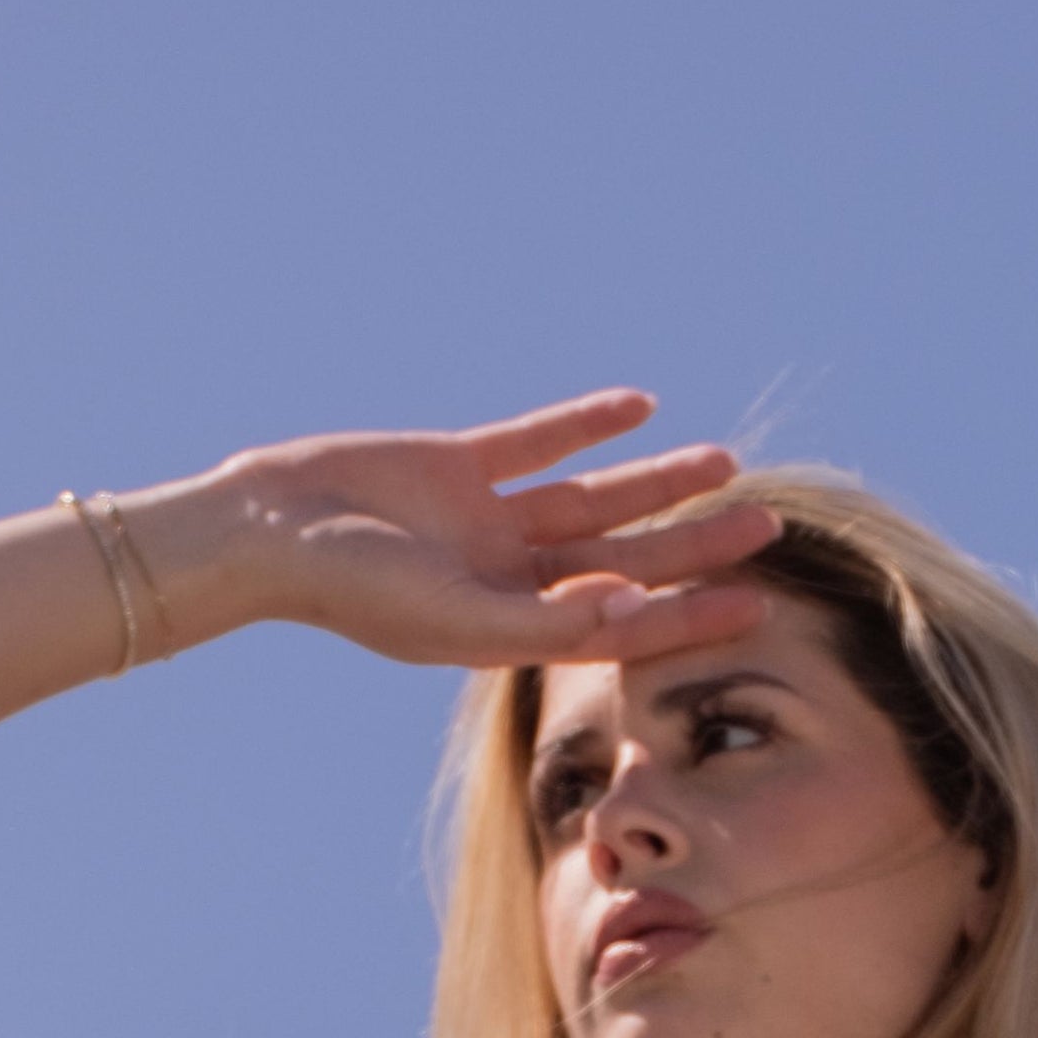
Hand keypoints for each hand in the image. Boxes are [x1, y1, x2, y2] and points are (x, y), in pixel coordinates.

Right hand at [211, 394, 778, 667]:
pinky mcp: (460, 466)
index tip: (755, 603)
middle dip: (693, 545)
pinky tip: (641, 406)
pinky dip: (585, 423)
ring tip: (723, 462)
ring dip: (656, 482)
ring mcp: (487, 522)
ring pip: (593, 500)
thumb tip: (632, 611)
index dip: (689, 616)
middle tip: (767, 526)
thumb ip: (546, 622)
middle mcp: (509, 580)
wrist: (271, 529)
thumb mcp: (459, 620)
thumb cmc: (358, 591)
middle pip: (623, 560)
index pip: (622, 624)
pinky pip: (538, 442)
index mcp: (512, 631)